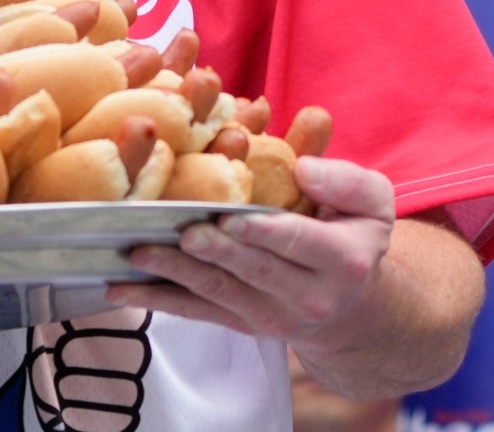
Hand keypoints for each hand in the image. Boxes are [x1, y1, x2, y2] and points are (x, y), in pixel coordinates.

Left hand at [106, 155, 393, 344]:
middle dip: (215, 253)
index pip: (299, 242)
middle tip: (183, 233)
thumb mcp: (371, 201)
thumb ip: (345, 181)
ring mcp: (271, 316)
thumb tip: (304, 169)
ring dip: (175, 274)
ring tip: (139, 253)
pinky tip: (121, 287)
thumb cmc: (351, 232)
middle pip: (254, 271)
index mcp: (342, 259)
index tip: (230, 217)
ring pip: (219, 293)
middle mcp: (308, 297)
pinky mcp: (242, 325)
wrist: (350, 299)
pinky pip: (197, 312)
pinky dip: (157, 300)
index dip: (263, 232)